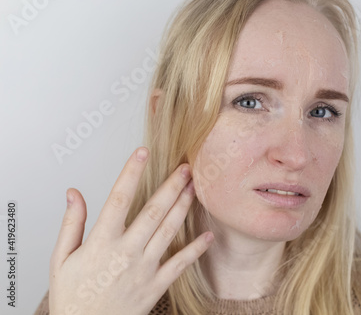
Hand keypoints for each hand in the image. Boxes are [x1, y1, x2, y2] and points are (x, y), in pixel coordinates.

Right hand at [49, 147, 213, 314]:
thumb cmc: (73, 296)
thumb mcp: (61, 259)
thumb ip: (71, 224)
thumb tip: (74, 193)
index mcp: (101, 243)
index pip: (118, 199)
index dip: (131, 172)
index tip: (142, 152)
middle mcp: (125, 252)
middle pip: (152, 211)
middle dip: (171, 186)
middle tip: (186, 167)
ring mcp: (143, 269)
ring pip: (168, 231)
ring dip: (184, 207)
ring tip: (195, 187)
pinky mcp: (156, 285)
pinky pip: (180, 264)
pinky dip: (196, 249)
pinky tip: (209, 236)